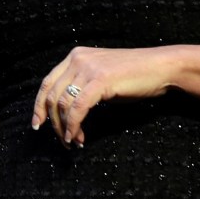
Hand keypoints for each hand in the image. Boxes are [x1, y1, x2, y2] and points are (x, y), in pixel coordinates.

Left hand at [33, 45, 172, 146]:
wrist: (161, 67)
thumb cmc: (135, 76)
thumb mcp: (101, 78)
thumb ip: (82, 87)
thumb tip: (66, 114)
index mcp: (75, 56)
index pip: (47, 83)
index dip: (39, 105)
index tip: (38, 124)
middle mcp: (77, 59)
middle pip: (52, 95)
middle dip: (53, 122)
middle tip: (62, 140)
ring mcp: (88, 68)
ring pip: (63, 104)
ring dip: (65, 128)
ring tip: (74, 142)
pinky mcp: (100, 80)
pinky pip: (78, 108)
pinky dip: (74, 125)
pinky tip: (76, 136)